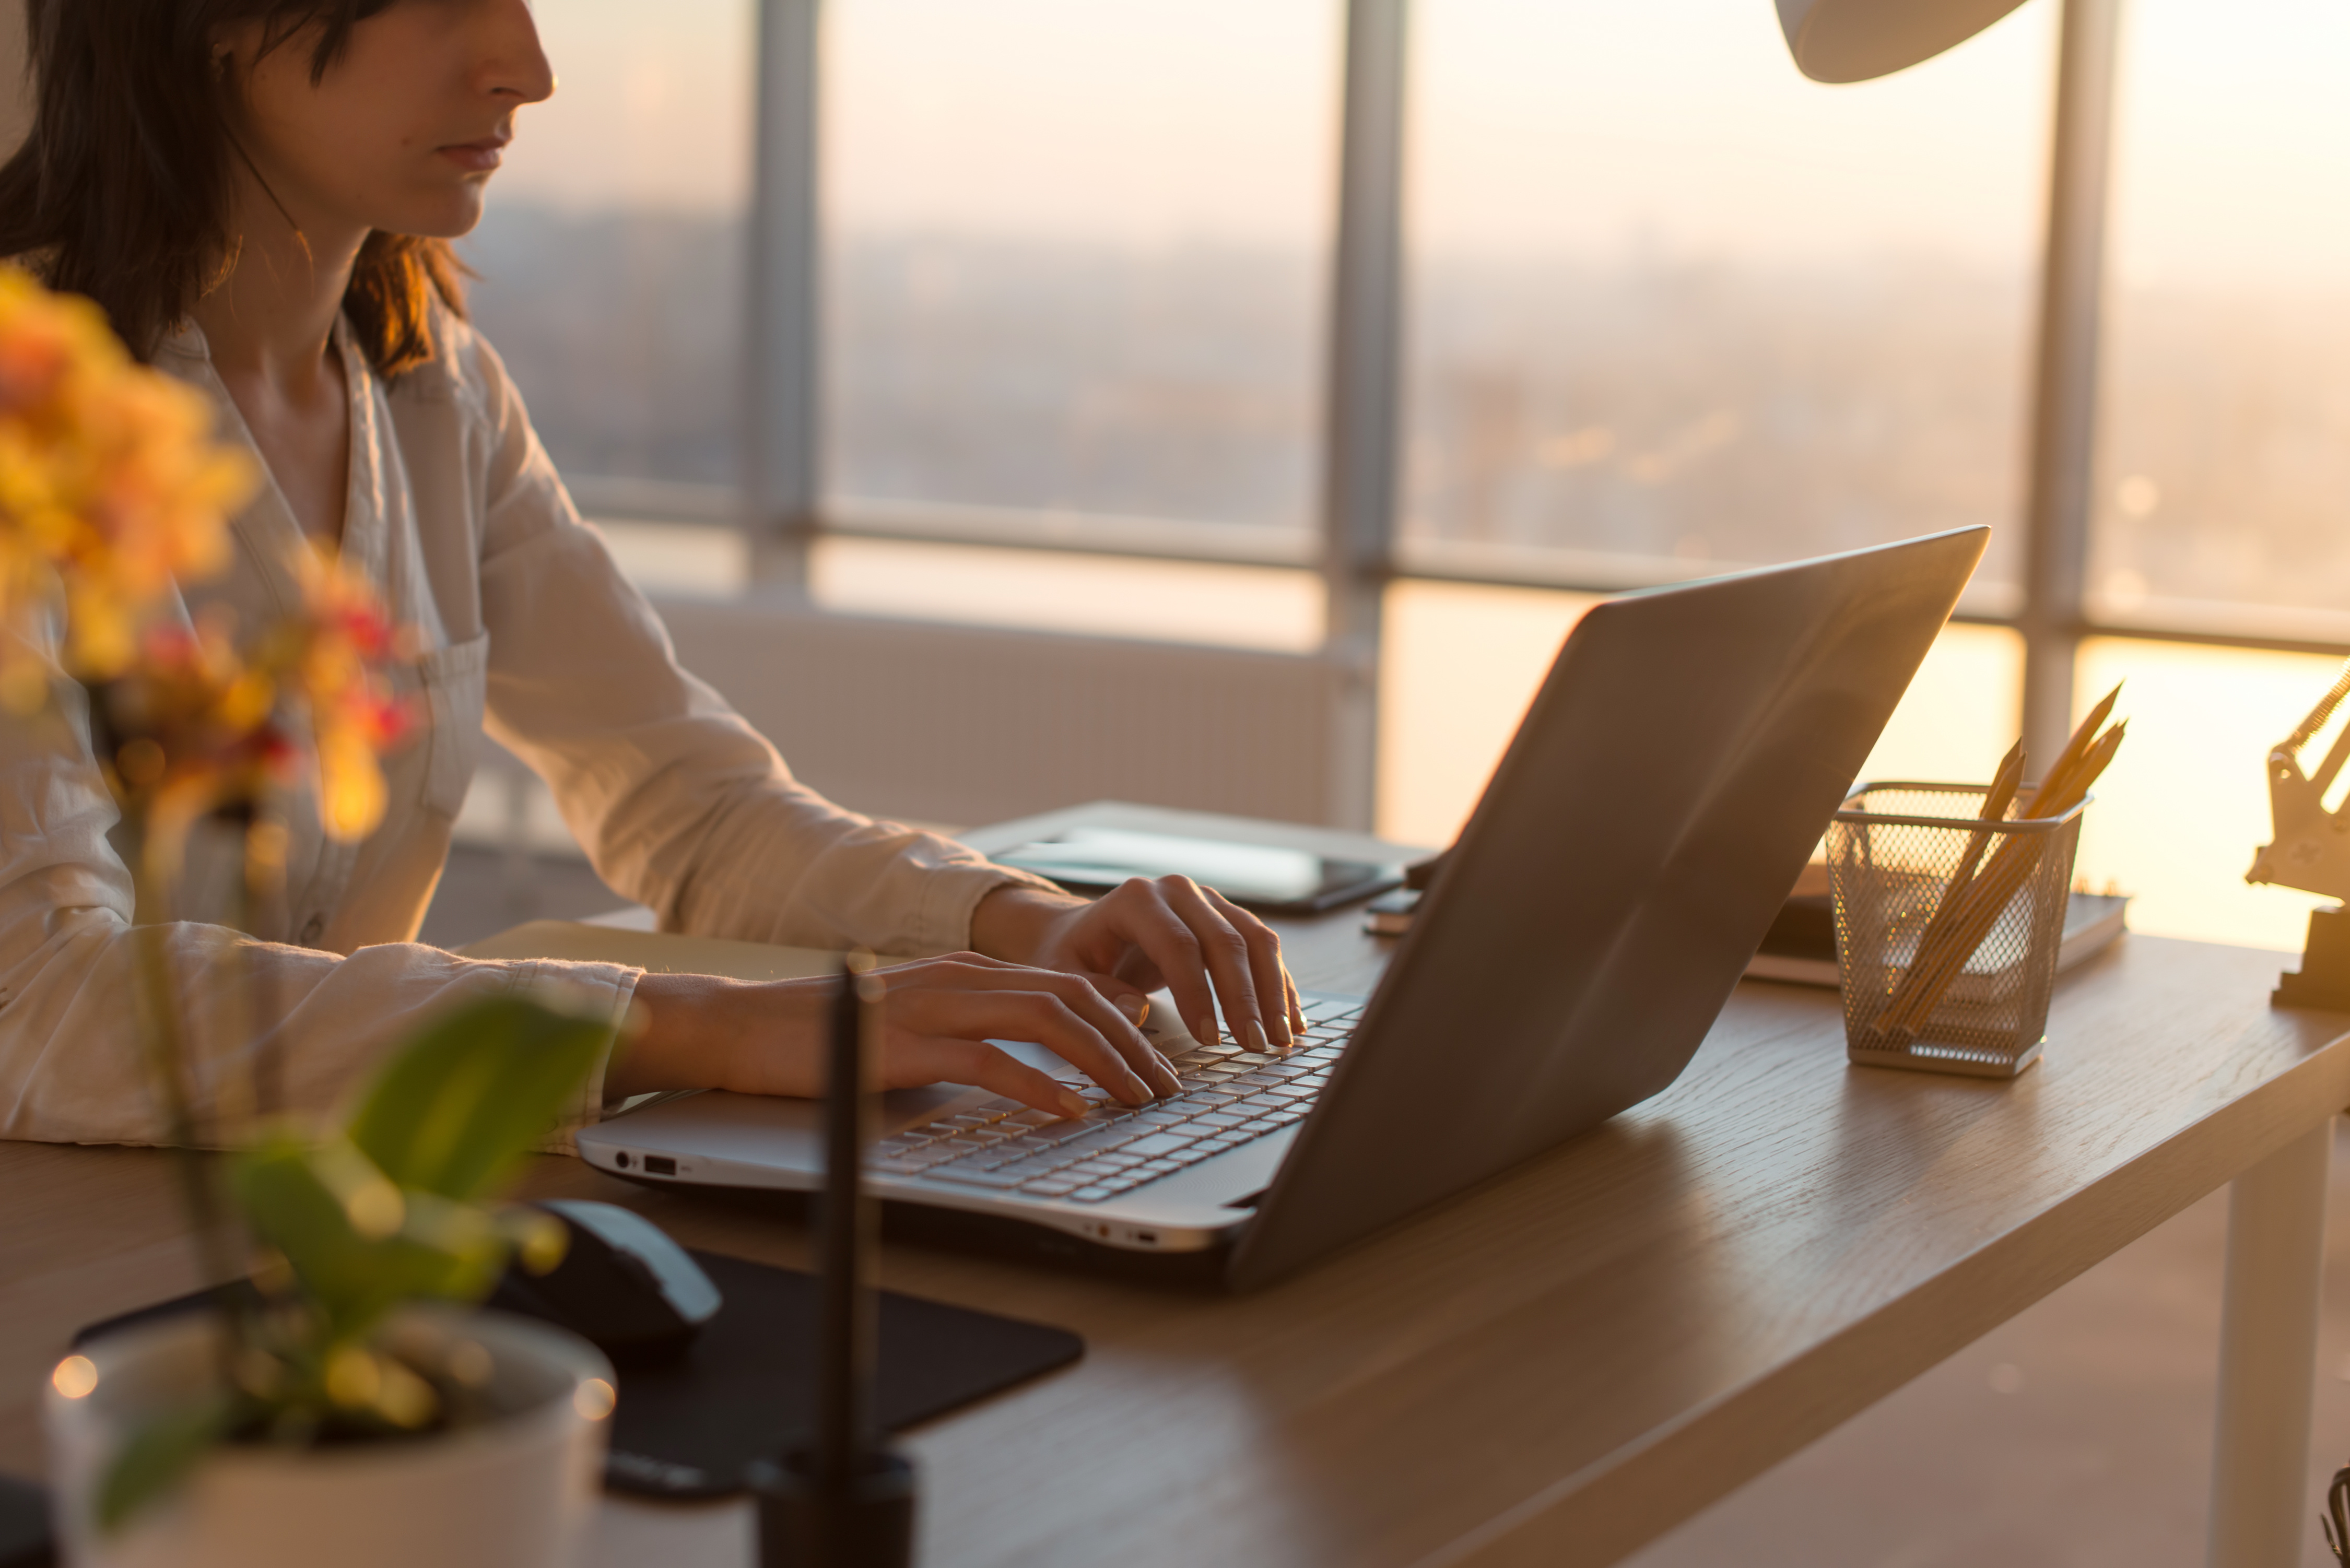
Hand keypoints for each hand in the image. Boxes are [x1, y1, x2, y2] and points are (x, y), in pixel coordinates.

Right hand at [605, 953, 1182, 1116]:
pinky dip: (1039, 1086)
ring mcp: (936, 1006)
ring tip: (1139, 1098)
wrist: (745, 1027)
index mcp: (968, 971)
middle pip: (1074, 998)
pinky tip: (1070, 1111)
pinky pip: (991, 1062)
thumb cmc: (828, 1034)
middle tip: (1167, 1086)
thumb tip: (1034, 1064)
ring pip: (1048, 1021)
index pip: (1067, 983)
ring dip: (1104, 1062)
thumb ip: (973, 1030)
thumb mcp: (918, 1023)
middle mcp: (961, 977)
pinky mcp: (908, 1045)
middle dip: (1132, 1043)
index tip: (1158, 1054)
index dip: (1122, 1017)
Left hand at [970, 878, 1306, 1051]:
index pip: (1178, 945)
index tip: (1209, 1039)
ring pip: (1255, 940)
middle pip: (1225, 941)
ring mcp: (1208, 900)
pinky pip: (1263, 946)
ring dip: (1273, 992)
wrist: (1083, 930)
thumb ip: (1097, 993)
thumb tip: (1137, 1012)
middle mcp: (1179, 890)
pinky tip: (1292, 1020)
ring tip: (1281, 1040)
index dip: (1198, 993)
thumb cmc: (1074, 955)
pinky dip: (1281, 984)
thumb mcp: (1065, 975)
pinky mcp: (1227, 915)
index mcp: (1137, 899)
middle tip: (1255, 1046)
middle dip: (1244, 998)